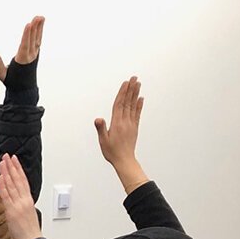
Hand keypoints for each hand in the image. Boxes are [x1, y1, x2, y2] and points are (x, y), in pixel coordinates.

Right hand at [0, 15, 44, 81]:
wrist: (24, 89)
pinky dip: (39, 32)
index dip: (27, 35)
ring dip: (39, 28)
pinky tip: (40, 24)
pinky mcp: (35, 53)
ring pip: (37, 39)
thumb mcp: (2, 75)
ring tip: (41, 16)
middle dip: (34, 28)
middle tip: (37, 17)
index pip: (25, 45)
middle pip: (32, 40)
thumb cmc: (12, 82)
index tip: (29, 24)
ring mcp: (34, 55)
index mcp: (22, 61)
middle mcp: (30, 57)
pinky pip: (38, 40)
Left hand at [0, 154, 41, 238]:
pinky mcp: (12, 211)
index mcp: (29, 201)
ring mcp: (18, 205)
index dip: (18, 169)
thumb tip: (16, 204)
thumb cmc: (30, 234)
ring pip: (11, 185)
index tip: (15, 161)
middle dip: (12, 166)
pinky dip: (3, 185)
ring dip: (6, 172)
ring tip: (2, 162)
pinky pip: (6, 196)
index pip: (23, 181)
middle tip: (7, 155)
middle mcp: (24, 200)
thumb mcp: (28, 216)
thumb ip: (21, 208)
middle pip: (17, 179)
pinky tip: (0, 177)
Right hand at [95, 76, 147, 192]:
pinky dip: (139, 105)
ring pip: (133, 106)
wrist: (124, 160)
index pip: (119, 104)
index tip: (125, 83)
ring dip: (135, 94)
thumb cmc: (112, 152)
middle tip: (134, 78)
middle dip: (130, 89)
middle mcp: (125, 122)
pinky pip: (137, 114)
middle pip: (128, 102)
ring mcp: (131, 124)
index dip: (122, 92)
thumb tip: (98, 119)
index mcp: (117, 123)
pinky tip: (141, 98)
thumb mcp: (103, 141)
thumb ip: (101, 128)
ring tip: (138, 83)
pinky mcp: (134, 128)